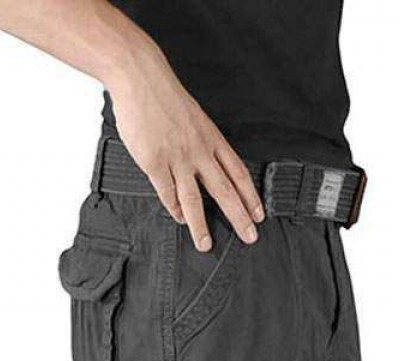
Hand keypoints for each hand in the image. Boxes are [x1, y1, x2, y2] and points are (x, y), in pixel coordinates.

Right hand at [106, 51, 263, 251]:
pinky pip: (167, 193)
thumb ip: (202, 143)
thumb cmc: (166, 96)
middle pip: (224, 191)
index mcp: (212, 138)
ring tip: (206, 244)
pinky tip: (179, 219)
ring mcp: (177, 157)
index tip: (259, 215)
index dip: (250, 196)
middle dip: (239, 217)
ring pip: (194, 199)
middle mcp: (199, 151)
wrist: (141, 77)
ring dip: (201, 225)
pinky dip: (174, 209)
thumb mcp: (195, 118)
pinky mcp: (154, 162)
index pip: (238, 172)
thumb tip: (207, 167)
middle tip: (250, 237)